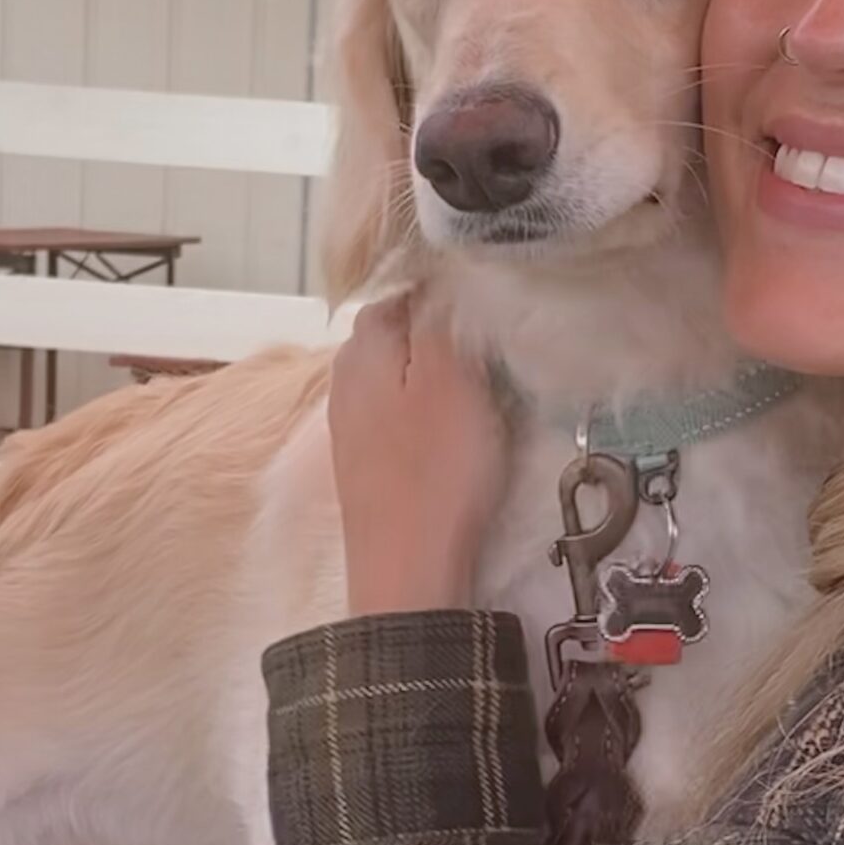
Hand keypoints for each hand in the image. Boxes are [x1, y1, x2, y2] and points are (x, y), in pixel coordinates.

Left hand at [328, 295, 509, 614]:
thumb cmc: (438, 469)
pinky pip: (404, 416)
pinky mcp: (366, 461)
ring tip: (486, 400)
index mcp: (363, 345)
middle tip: (498, 360)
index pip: (408, 289)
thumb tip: (441, 272)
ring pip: (406, 376)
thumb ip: (443, 317)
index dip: (453, 295)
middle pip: (405, 333)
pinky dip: (432, 417)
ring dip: (443, 380)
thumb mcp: (453, 378)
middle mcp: (345, 375)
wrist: (409, 572)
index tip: (496, 316)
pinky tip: (459, 439)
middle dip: (448, 338)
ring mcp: (351, 422)